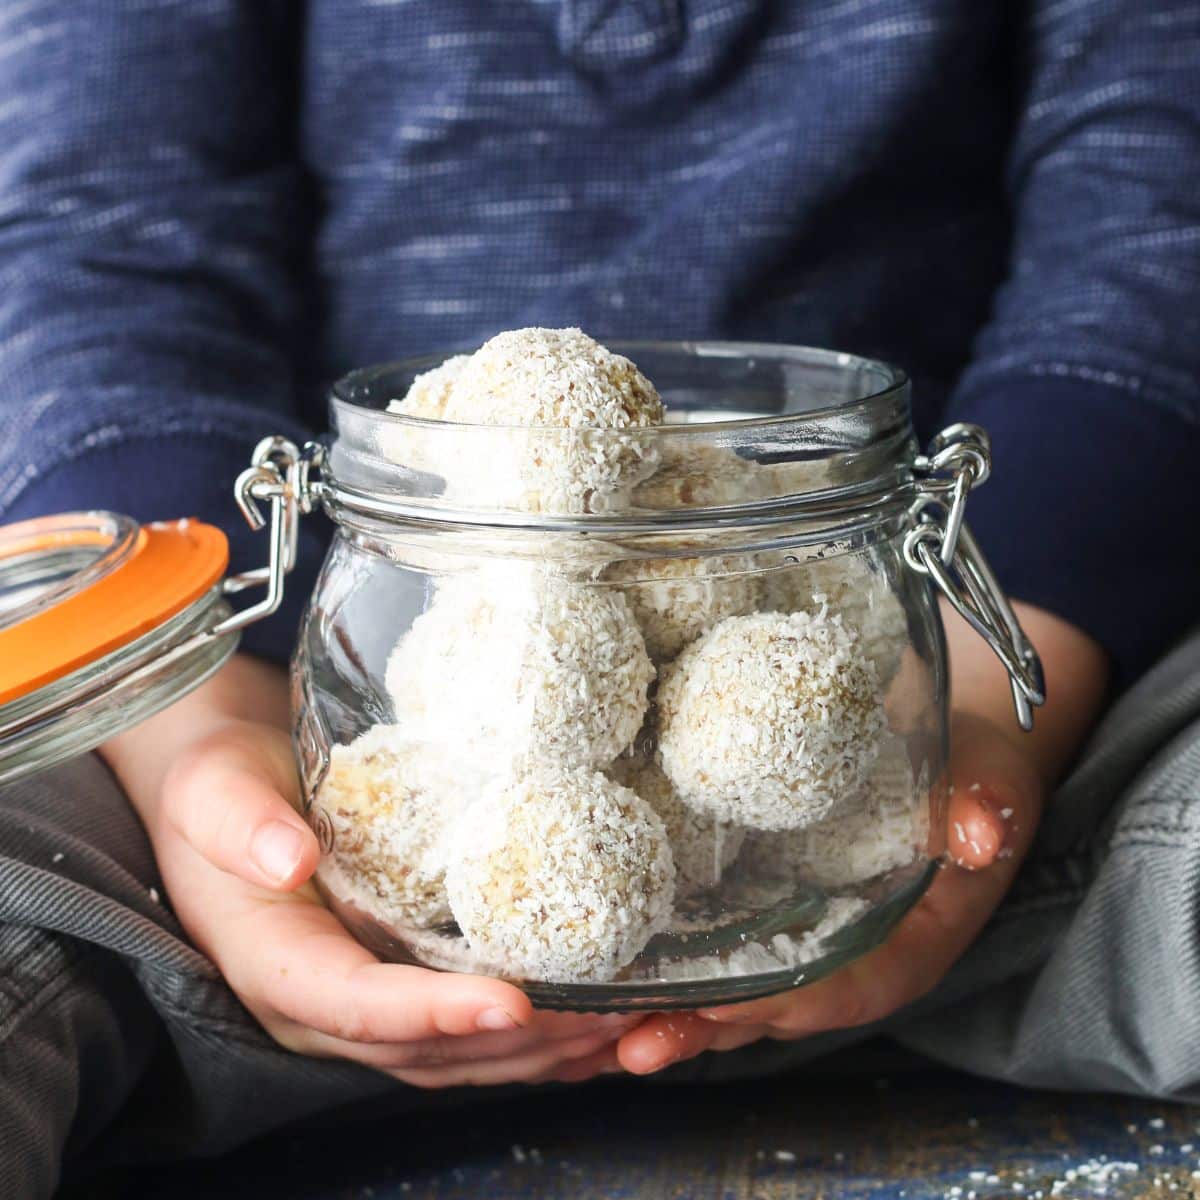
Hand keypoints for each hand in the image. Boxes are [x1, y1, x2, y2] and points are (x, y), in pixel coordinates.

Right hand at [102, 656, 637, 1087]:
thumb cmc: (221, 784)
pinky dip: (530, 1039)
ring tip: (617, 1028)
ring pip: (454, 1055)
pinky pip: (464, 1032)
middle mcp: (322, 1006)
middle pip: (423, 1048)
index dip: (432, 1012)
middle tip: (600, 1020)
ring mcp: (361, 1006)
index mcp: (275, 965)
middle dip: (514, 1042)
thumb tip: (289, 857)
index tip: (510, 1003)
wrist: (235, 790)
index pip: (356, 1006)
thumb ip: (240, 822)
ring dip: (537, 1052)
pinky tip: (590, 1026)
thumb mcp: (214, 789)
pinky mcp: (396, 985)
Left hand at [609, 600, 1109, 1075]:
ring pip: (744, 996)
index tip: (721, 1001)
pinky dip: (678, 975)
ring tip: (607, 1035)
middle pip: (778, 1009)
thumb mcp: (988, 782)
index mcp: (907, 945)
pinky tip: (619, 983)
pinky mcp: (778, 917)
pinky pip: (730, 959)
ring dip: (680, 1017)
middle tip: (636, 1041)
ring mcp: (813, 945)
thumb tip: (981, 831)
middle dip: (709, 1027)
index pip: (844, 988)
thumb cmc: (971, 772)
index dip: (784, 1000)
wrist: (952, 757)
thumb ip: (983, 806)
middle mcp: (855, 961)